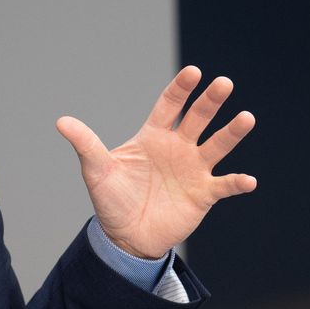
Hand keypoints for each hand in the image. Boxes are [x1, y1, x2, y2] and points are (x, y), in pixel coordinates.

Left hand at [56, 66, 255, 258]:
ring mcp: (193, 170)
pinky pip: (224, 185)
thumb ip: (86, 144)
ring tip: (246, 118)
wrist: (125, 236)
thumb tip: (61, 121)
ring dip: (232, 133)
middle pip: (198, 118)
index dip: (181, 89)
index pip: (169, 106)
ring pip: (217, 146)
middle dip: (210, 101)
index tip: (193, 72)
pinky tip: (248, 180)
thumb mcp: (96, 170)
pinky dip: (237, 183)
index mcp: (153, 136)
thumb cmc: (112, 199)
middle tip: (224, 83)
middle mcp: (178, 148)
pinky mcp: (203, 194)